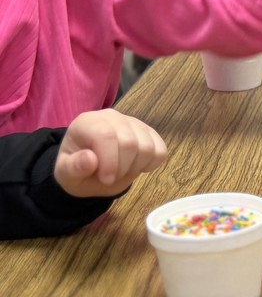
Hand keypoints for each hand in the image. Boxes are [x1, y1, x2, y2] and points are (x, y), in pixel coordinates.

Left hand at [53, 109, 167, 199]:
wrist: (90, 169)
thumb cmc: (77, 169)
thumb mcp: (66, 174)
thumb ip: (73, 168)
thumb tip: (90, 159)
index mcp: (87, 122)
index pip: (106, 135)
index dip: (109, 161)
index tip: (106, 180)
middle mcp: (112, 116)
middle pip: (129, 142)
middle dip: (122, 168)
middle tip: (110, 179)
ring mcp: (133, 122)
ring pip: (148, 146)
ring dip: (136, 167)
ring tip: (121, 172)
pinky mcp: (149, 132)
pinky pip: (160, 149)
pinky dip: (151, 163)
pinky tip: (136, 166)